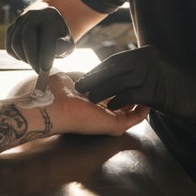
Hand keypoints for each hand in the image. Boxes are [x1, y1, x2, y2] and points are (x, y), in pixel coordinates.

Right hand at [5, 6, 74, 71]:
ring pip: (15, 43)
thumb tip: (54, 50)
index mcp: (50, 15)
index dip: (45, 53)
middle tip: (39, 71)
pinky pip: (9, 47)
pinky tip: (28, 58)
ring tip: (36, 64)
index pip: (45, 35)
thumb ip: (63, 46)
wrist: (46, 26)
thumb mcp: (67, 42)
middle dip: (32, 58)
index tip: (46, 69)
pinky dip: (18, 57)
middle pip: (26, 37)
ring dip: (25, 59)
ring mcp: (20, 20)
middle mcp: (33, 14)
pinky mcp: (11, 29)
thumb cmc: (59, 38)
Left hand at [7, 71, 147, 136]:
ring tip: (149, 88)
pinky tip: (148, 100)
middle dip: (132, 93)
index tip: (128, 75)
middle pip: (120, 106)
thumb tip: (93, 71)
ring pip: (129, 113)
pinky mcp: (112, 125)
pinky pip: (133, 120)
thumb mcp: (70, 78)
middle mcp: (97, 112)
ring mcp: (105, 120)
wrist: (47, 106)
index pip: (107, 96)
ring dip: (140, 101)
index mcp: (86, 102)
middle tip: (143, 81)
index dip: (118, 85)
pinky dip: (143, 111)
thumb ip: (83, 76)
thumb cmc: (51, 92)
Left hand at [75, 46, 195, 125]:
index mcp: (145, 53)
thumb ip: (141, 69)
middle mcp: (145, 60)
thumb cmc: (179, 85)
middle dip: (94, 78)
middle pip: (112, 69)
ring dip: (100, 91)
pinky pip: (127, 96)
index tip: (87, 76)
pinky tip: (108, 107)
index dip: (99, 69)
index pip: (116, 60)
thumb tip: (122, 74)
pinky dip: (115, 101)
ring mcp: (149, 74)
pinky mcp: (152, 91)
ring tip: (88, 98)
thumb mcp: (158, 69)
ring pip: (116, 82)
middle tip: (80, 86)